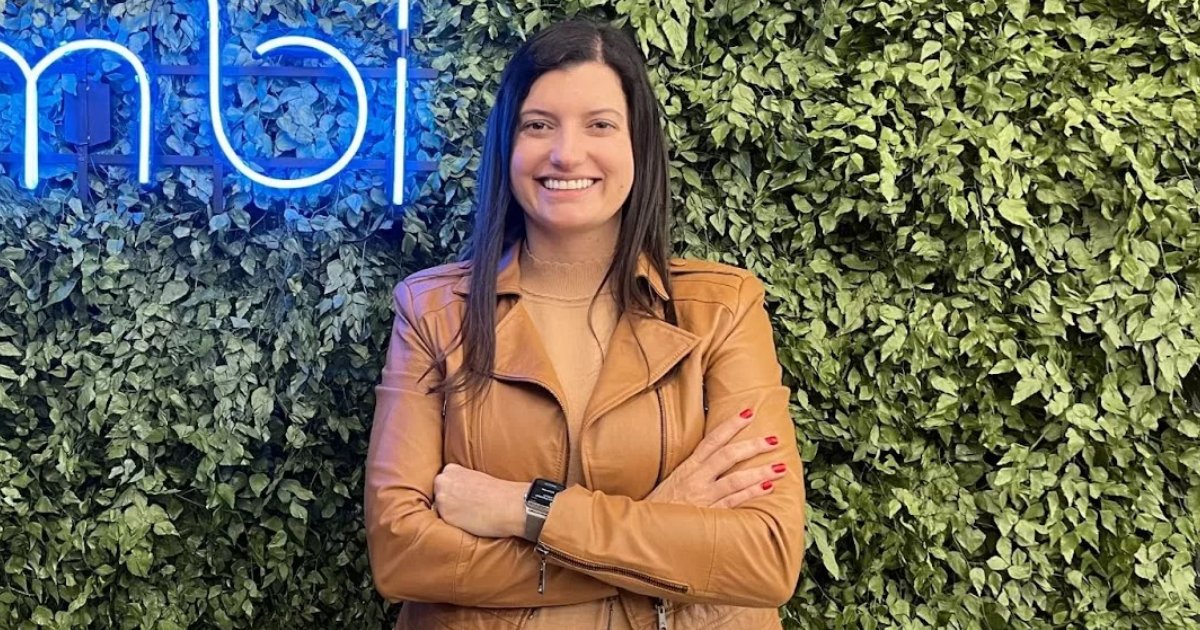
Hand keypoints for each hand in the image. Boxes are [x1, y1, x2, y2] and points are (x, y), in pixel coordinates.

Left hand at [432, 464, 527, 538]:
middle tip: (466, 509)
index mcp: (450, 469)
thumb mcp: (476, 478)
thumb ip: (460, 483)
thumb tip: (454, 495)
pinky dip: (454, 525)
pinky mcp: (445, 517)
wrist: (509, 505)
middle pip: (437, 497)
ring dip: (450, 515)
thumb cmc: (499, 493)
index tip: (463, 498)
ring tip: (469, 517)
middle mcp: (441, 482)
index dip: (452, 493)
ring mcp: (441, 499)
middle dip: (447, 503)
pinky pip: (444, 524)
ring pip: (439, 511)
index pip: (441, 484)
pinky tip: (469, 523)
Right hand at [646, 408, 785, 508]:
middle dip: (752, 446)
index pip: (712, 440)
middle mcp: (696, 478)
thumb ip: (693, 473)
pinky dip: (751, 494)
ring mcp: (703, 496)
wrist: (643, 529)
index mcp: (687, 468)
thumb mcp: (672, 483)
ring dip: (760, 472)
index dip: (731, 425)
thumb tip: (713, 462)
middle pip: (728, 456)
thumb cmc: (658, 508)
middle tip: (773, 439)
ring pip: (735, 479)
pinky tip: (768, 488)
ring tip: (780, 466)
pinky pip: (734, 502)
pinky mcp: (707, 515)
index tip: (748, 413)